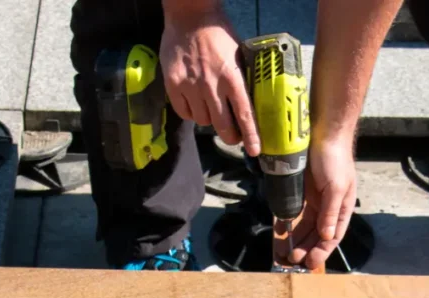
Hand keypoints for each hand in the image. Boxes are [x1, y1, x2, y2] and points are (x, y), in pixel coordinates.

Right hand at [159, 4, 260, 155]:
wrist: (189, 17)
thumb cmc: (218, 34)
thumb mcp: (238, 55)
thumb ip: (241, 80)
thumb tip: (250, 105)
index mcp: (232, 77)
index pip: (244, 114)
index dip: (250, 136)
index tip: (255, 150)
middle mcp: (212, 85)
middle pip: (222, 126)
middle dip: (230, 136)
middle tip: (233, 136)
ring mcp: (191, 86)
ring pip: (202, 121)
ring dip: (209, 119)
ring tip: (211, 108)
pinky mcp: (173, 85)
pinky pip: (184, 112)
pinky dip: (191, 113)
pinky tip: (195, 104)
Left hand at [290, 136, 357, 269]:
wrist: (323, 134)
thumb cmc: (335, 160)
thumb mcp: (335, 188)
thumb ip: (330, 213)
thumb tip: (327, 236)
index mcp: (341, 209)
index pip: (333, 237)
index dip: (322, 251)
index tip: (310, 263)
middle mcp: (329, 208)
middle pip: (317, 235)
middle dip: (306, 249)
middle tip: (292, 261)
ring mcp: (316, 201)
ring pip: (305, 227)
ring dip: (297, 241)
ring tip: (286, 253)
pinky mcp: (303, 193)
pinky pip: (295, 214)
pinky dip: (289, 225)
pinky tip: (281, 233)